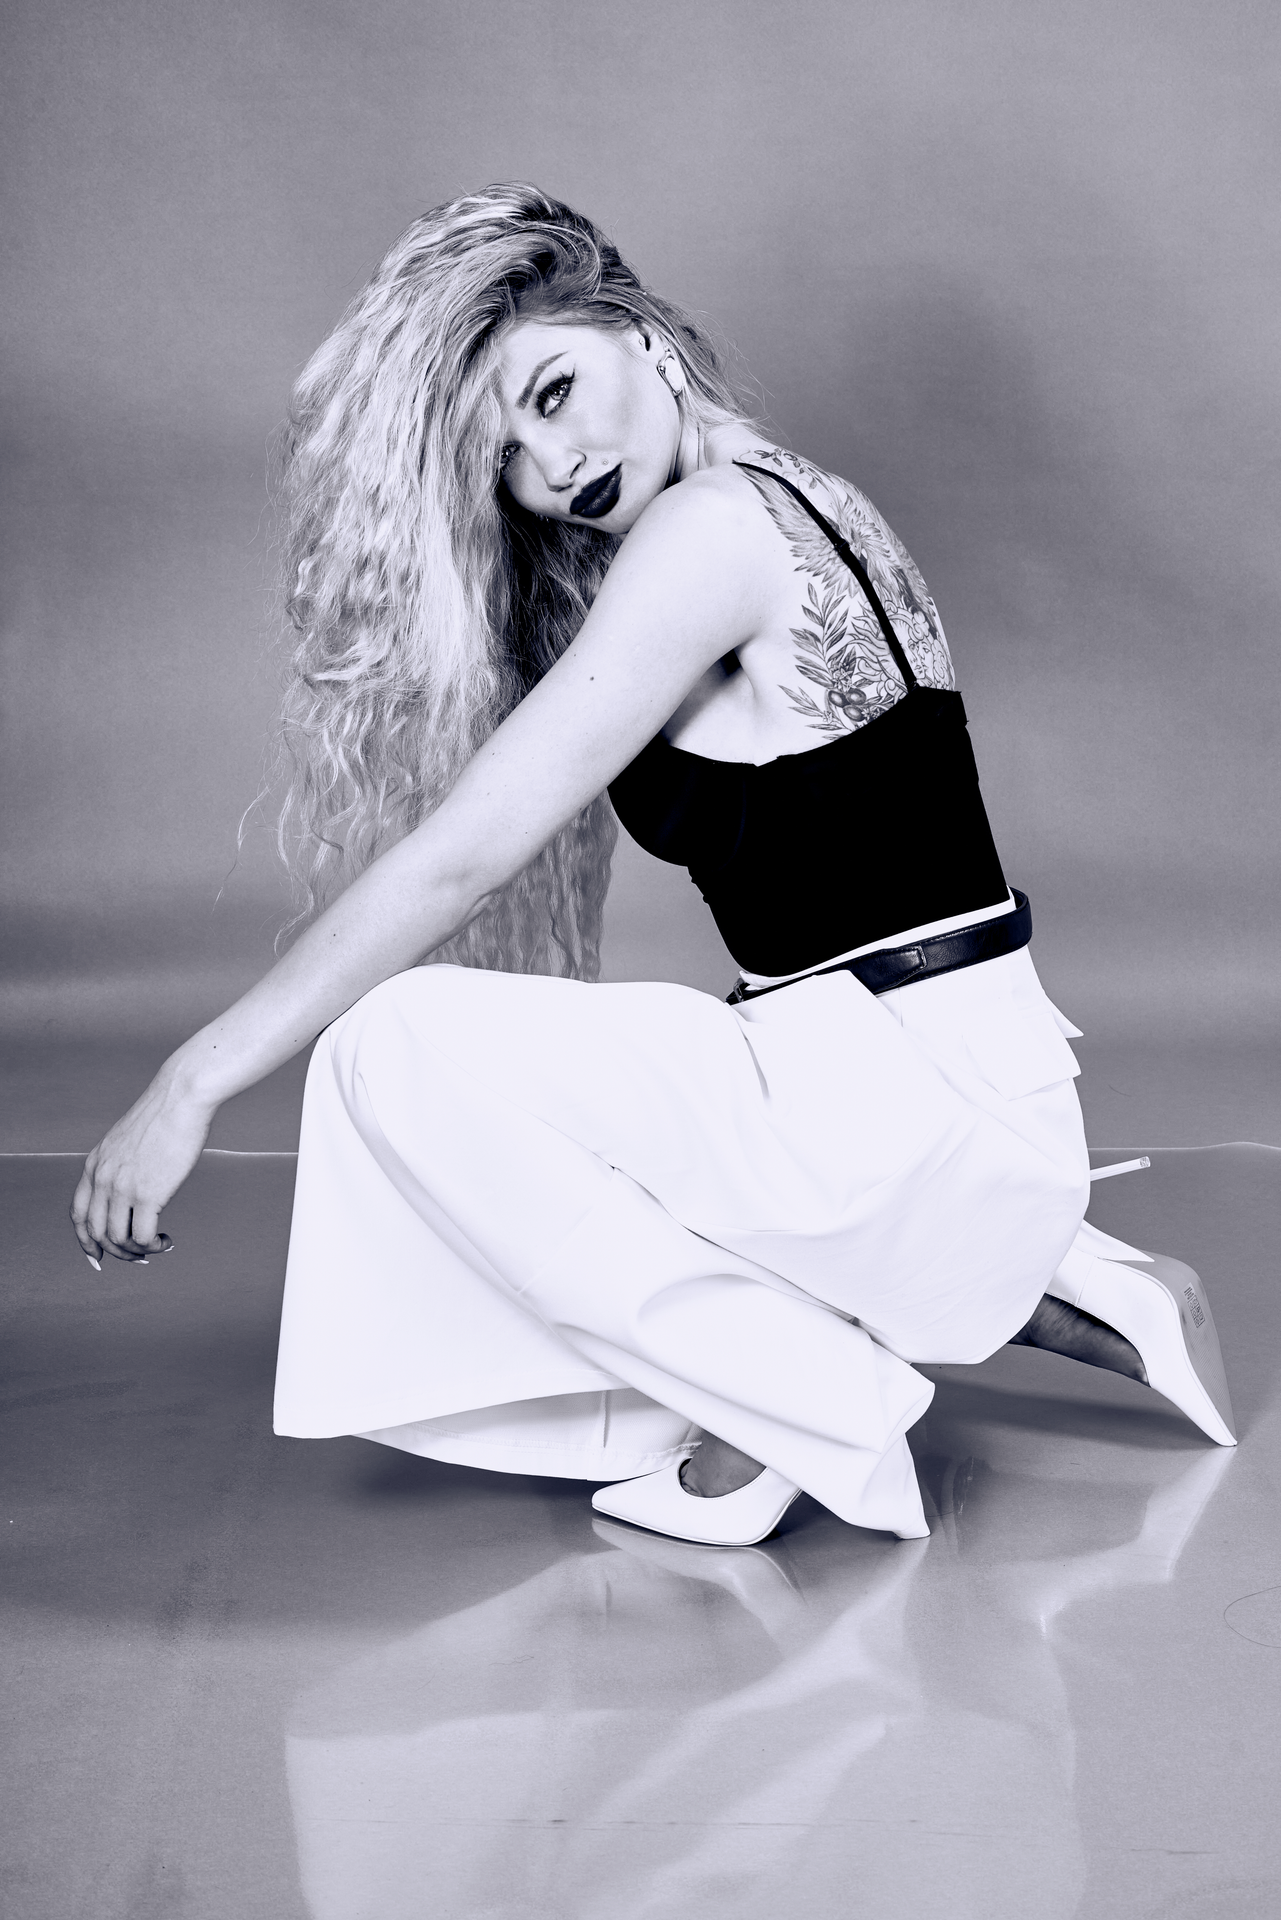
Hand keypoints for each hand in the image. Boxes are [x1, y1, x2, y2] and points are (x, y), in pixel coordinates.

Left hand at [70, 1065, 214, 1267]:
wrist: (180, 1098)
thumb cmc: (164, 1115)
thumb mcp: (126, 1140)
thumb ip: (120, 1164)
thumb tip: (132, 1187)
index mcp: (94, 1165)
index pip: (77, 1215)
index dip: (85, 1241)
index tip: (99, 1255)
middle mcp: (102, 1179)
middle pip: (96, 1232)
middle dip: (116, 1252)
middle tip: (139, 1257)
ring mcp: (123, 1188)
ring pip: (118, 1240)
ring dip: (137, 1251)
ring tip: (157, 1245)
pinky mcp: (148, 1194)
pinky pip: (142, 1237)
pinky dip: (152, 1246)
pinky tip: (166, 1239)